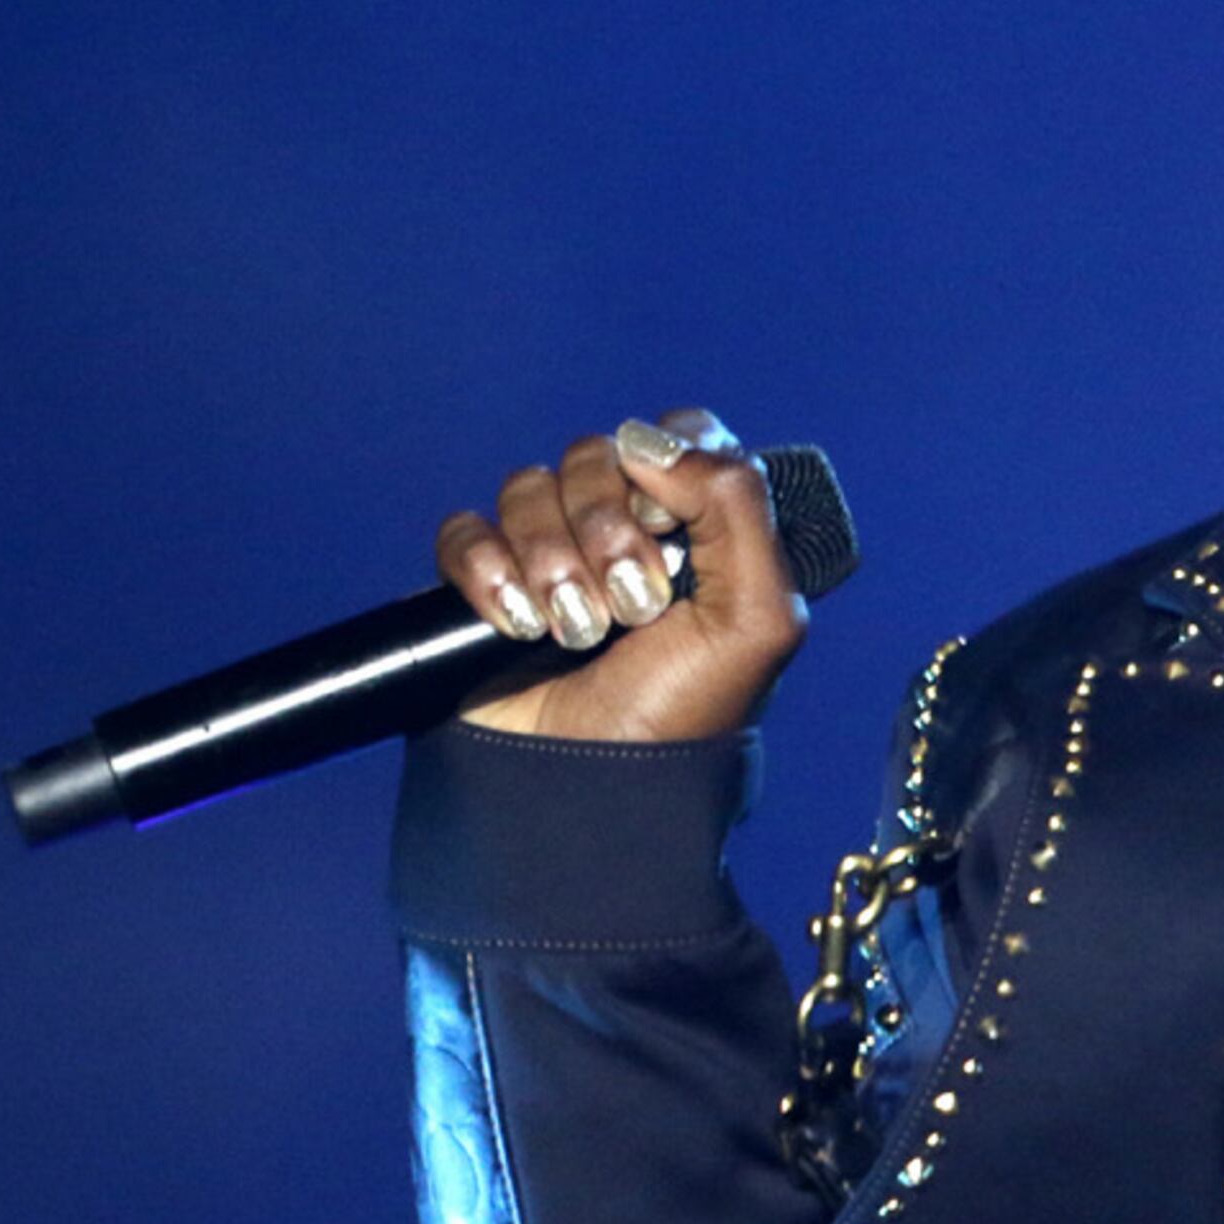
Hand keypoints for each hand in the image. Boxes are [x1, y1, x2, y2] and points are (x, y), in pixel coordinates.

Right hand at [434, 409, 808, 741]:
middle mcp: (625, 529)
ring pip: (528, 487)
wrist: (591, 790)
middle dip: (609, 529)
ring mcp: (551, 554)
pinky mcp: (484, 584)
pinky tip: (516, 626)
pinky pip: (465, 531)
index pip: (680, 433)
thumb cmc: (684, 714)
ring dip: (553, 560)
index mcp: (699, 528)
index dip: (670, 462)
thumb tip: (652, 438)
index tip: (672, 526)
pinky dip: (487, 573)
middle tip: (631, 605)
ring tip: (576, 632)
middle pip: (597, 454)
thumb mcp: (758, 617)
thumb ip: (738, 505)